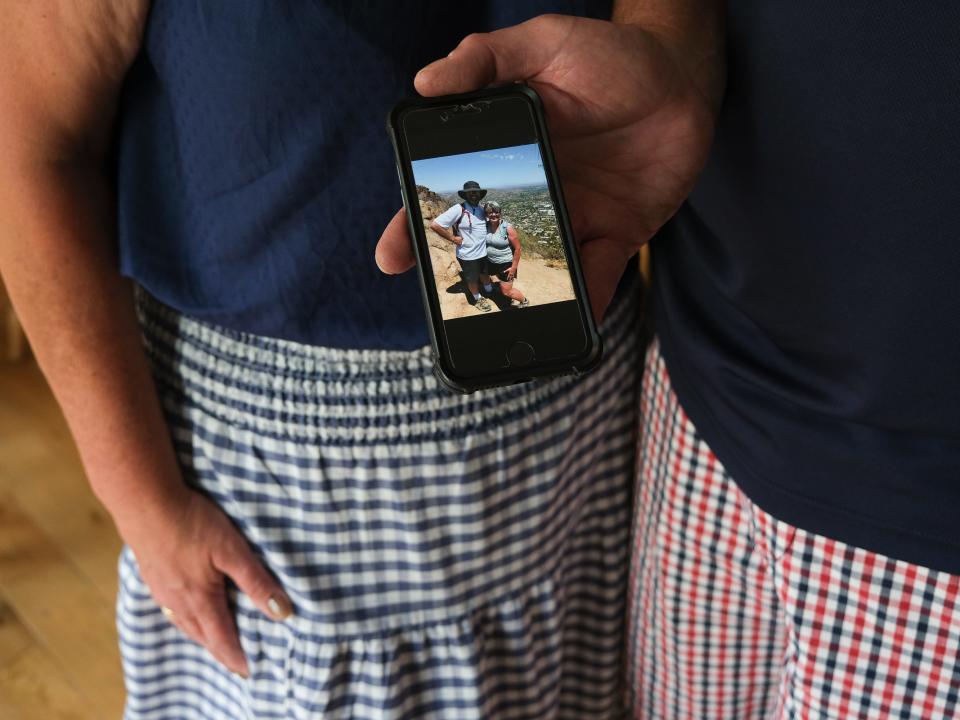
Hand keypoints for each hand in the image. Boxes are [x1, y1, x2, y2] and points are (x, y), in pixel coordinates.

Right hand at [121, 487, 293, 677]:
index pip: (222, 638)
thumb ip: (256, 581)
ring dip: (201, 634)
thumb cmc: (192, 523)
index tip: (248, 671)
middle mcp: (177, 601)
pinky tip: (186, 607)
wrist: (145, 503)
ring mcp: (161, 589)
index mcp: (200, 598)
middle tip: (235, 660)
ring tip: (213, 639)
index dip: (236, 656)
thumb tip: (281, 612)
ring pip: (183, 623)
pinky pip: (170, 608)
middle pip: (201, 635)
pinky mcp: (152, 574)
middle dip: (219, 650)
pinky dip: (184, 617)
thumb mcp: (232, 549)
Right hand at [376, 14, 721, 321]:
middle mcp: (532, 190)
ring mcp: (573, 215)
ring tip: (498, 326)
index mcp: (506, 151)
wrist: (682, 76)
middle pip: (485, 241)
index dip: (417, 222)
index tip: (394, 254)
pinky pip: (596, 273)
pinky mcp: (616, 233)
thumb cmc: (608, 54)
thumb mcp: (542, 43)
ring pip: (535, 266)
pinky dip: (586, 302)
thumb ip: (486, 57)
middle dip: (460, 274)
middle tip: (438, 307)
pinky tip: (575, 325)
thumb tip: (427, 81)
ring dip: (515, 294)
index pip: (452, 193)